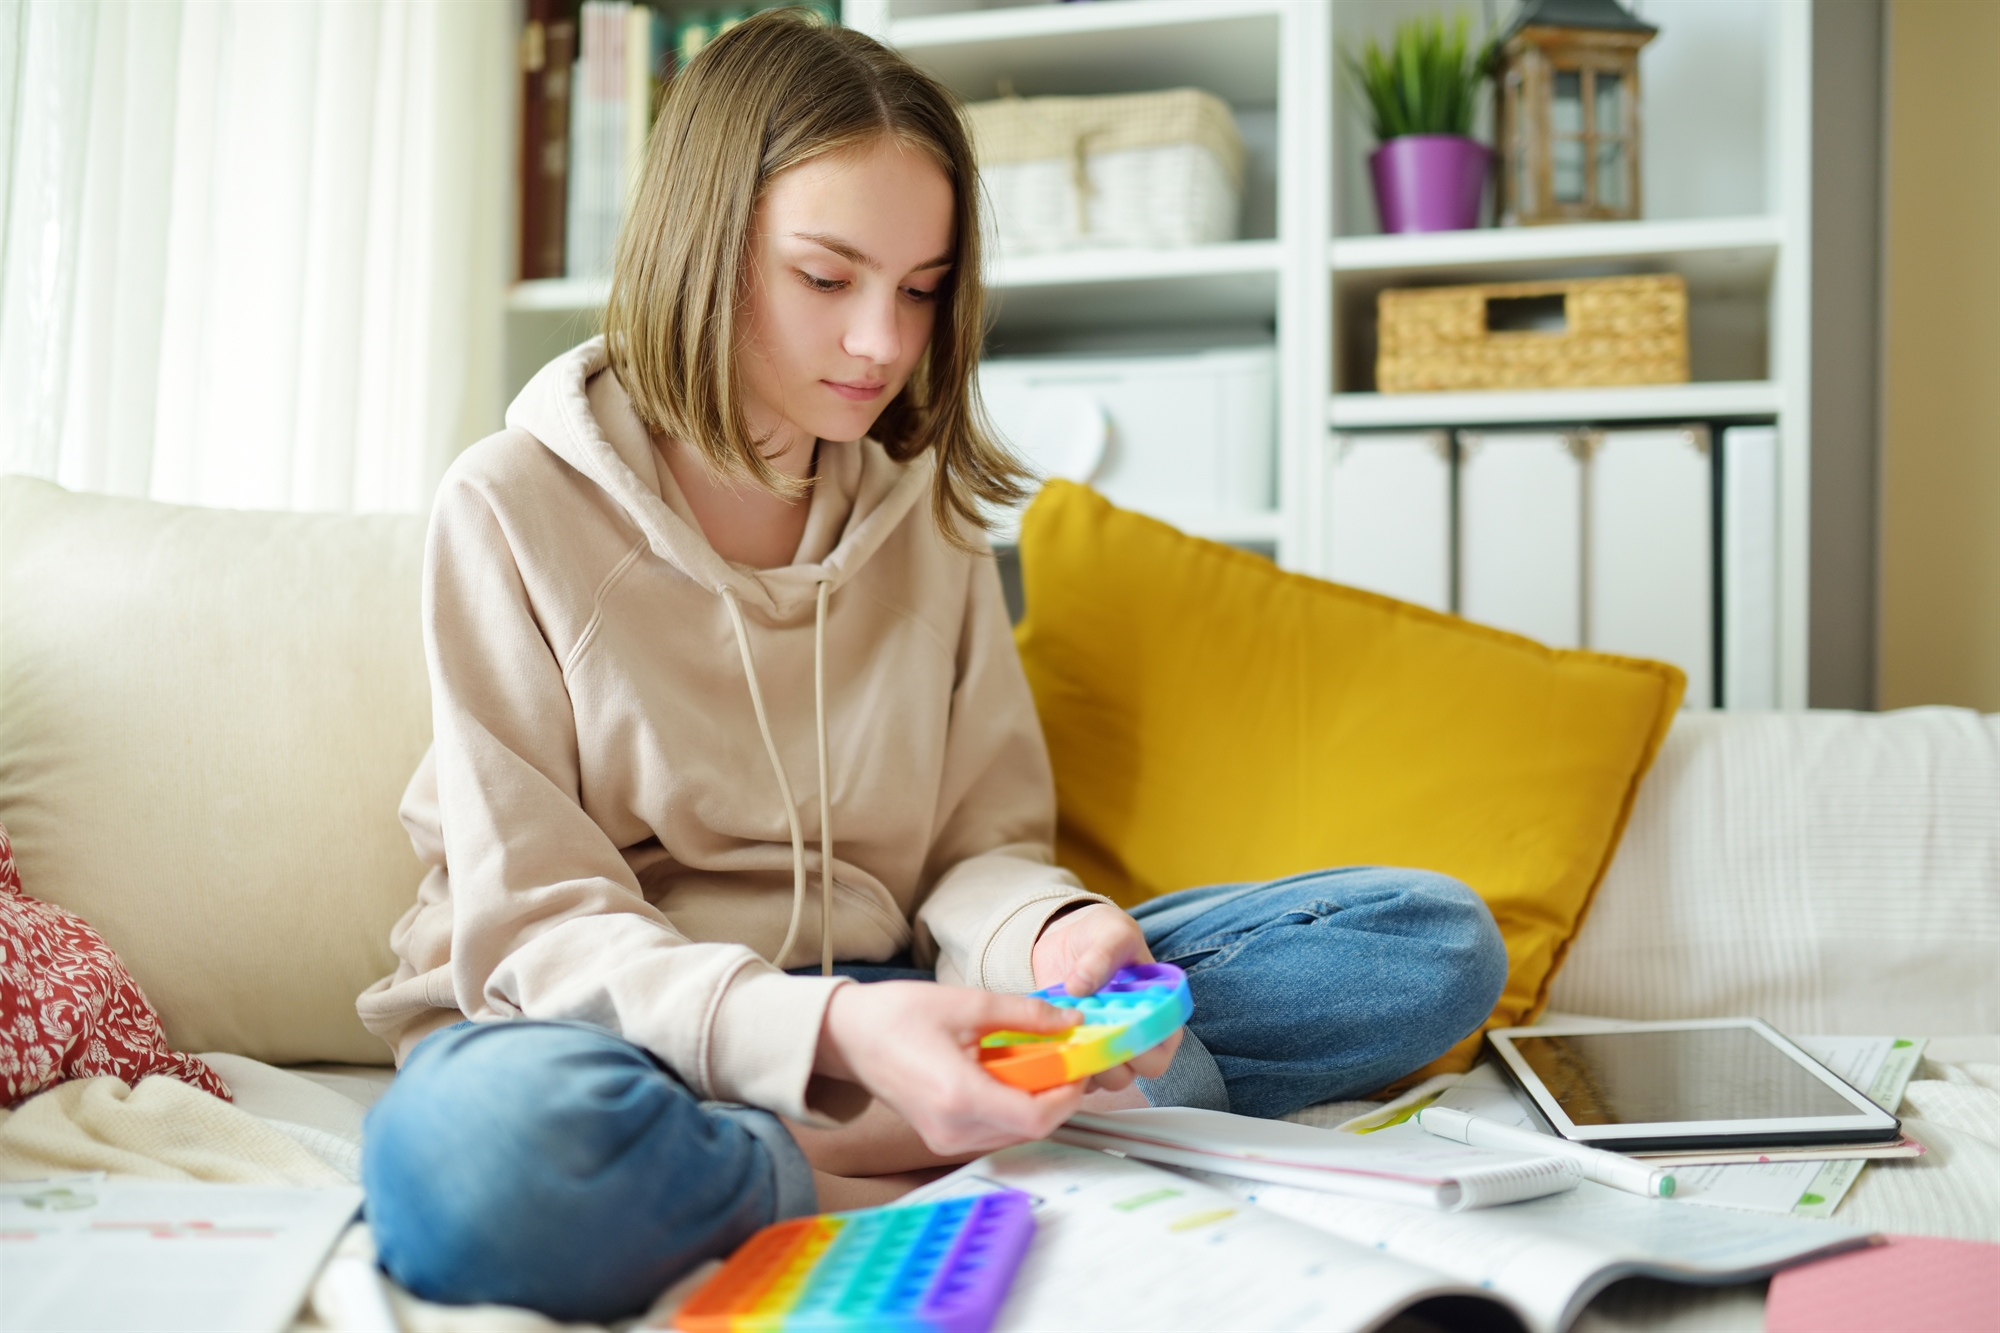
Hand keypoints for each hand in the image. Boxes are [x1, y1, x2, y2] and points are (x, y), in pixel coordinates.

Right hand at [815, 981, 1087, 1156]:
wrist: (848, 1037)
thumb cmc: (897, 1016)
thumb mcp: (967, 1003)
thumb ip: (1024, 1014)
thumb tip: (1071, 1020)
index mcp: (959, 1096)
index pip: (1037, 1116)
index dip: (1069, 1093)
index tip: (1081, 1063)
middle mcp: (954, 1130)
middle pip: (1032, 1127)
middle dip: (1059, 1093)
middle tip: (1069, 1057)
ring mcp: (947, 1141)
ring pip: (1017, 1132)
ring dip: (1039, 1100)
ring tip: (1041, 1060)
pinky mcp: (944, 1140)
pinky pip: (997, 1129)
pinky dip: (1015, 1105)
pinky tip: (1012, 1074)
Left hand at [1030, 902, 1180, 1088]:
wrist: (1068, 939)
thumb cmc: (1104, 935)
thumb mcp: (1113, 933)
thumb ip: (1103, 956)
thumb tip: (1079, 986)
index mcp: (1157, 1011)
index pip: (1165, 1046)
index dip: (1148, 1046)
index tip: (1120, 1027)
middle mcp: (1135, 1036)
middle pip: (1135, 1071)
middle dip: (1111, 1058)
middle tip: (1087, 1032)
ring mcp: (1104, 1046)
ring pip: (1103, 1079)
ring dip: (1084, 1060)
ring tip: (1065, 1029)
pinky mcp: (1076, 1049)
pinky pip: (1073, 1071)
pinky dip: (1062, 1059)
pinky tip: (1050, 1034)